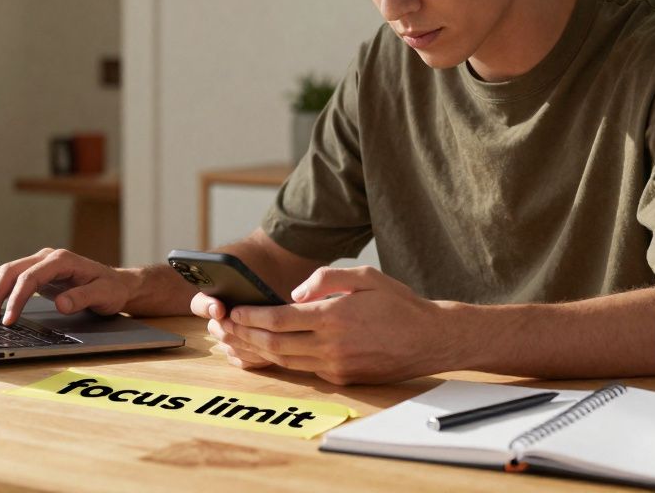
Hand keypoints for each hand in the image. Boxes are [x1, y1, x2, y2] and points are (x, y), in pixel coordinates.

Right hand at [0, 248, 137, 324]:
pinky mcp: (37, 273)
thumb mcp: (103, 295)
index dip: (16, 298)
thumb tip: (60, 304)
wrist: (117, 284)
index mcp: (62, 260)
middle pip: (11, 270)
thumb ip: (82, 298)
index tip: (8, 320)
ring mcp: (40, 264)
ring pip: (6, 272)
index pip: (30, 277)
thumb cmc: (111, 289)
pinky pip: (11, 279)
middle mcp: (47, 257)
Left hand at [207, 266, 455, 384]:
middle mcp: (332, 345)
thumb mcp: (365, 276)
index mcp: (334, 317)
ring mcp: (337, 366)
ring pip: (285, 360)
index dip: (250, 316)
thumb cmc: (399, 303)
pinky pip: (304, 369)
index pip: (279, 319)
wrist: (431, 339)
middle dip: (244, 335)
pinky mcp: (343, 379)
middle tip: (223, 327)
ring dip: (257, 350)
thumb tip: (293, 294)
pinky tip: (267, 350)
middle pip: (274, 343)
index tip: (232, 311)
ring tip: (236, 340)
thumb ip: (325, 279)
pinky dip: (281, 360)